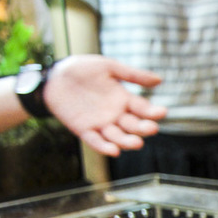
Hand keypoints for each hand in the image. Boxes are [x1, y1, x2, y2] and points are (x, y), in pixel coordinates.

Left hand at [44, 55, 167, 156]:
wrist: (55, 76)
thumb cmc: (83, 69)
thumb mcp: (108, 67)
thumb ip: (132, 75)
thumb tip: (159, 80)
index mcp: (124, 100)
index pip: (143, 109)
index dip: (153, 112)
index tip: (162, 112)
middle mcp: (116, 115)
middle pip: (133, 126)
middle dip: (143, 128)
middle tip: (151, 129)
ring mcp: (101, 124)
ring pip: (118, 137)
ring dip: (127, 142)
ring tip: (137, 143)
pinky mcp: (85, 130)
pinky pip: (96, 142)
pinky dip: (104, 147)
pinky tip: (113, 151)